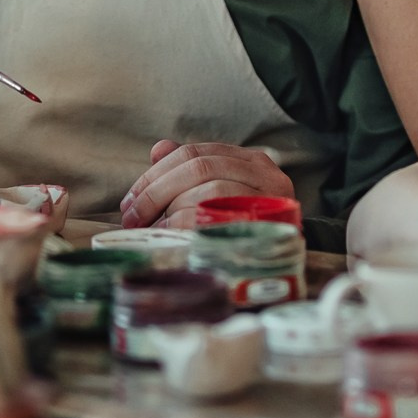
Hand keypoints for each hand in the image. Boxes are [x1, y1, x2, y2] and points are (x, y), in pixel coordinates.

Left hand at [120, 140, 294, 228]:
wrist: (287, 267)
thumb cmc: (247, 230)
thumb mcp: (222, 195)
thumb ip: (192, 170)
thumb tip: (158, 149)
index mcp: (253, 161)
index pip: (196, 152)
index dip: (157, 172)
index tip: (130, 198)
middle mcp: (267, 175)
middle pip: (200, 167)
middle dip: (156, 190)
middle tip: (131, 216)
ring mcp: (271, 200)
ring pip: (209, 189)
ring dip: (171, 208)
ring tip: (151, 228)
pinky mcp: (268, 226)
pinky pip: (217, 217)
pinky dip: (185, 224)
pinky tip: (170, 235)